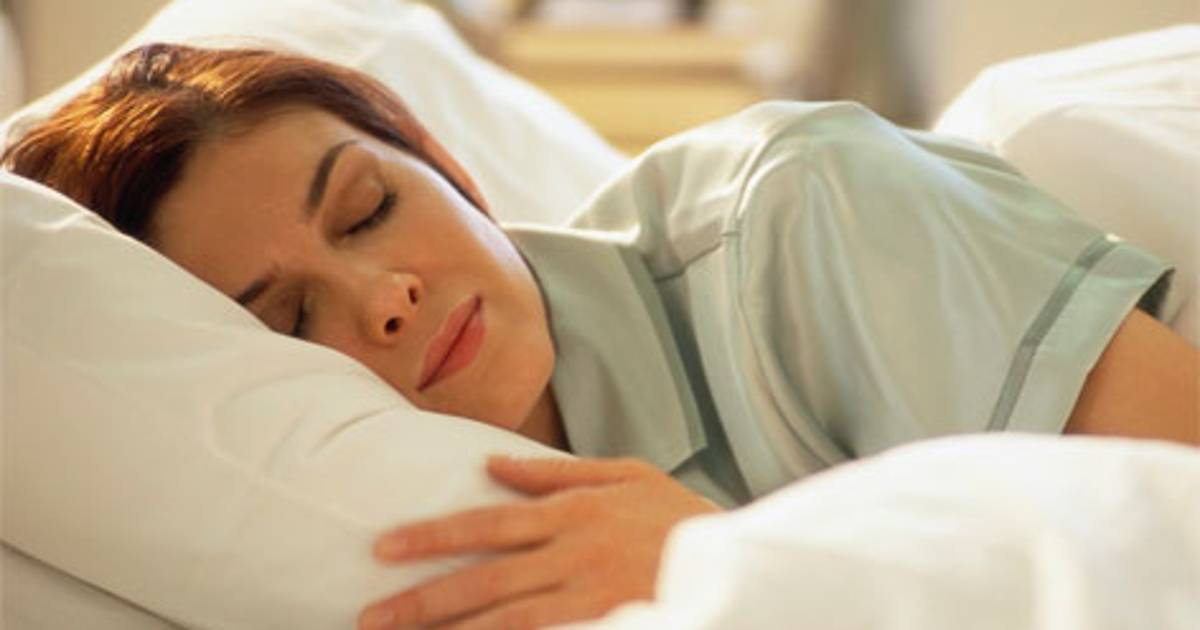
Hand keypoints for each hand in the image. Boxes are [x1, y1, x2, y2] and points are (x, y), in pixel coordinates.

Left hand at [358, 456, 720, 628]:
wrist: (737, 563)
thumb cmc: (677, 514)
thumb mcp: (624, 474)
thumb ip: (554, 472)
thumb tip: (489, 465)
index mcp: (573, 510)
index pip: (487, 524)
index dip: (432, 535)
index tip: (384, 547)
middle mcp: (572, 553)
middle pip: (483, 578)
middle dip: (422, 598)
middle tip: (370, 615)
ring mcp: (587, 595)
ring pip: (503, 618)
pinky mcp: (604, 625)